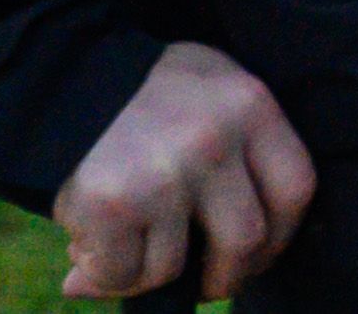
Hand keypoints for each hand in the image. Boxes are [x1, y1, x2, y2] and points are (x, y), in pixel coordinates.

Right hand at [55, 42, 313, 300]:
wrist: (62, 75)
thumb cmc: (149, 92)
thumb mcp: (210, 92)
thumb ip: (231, 168)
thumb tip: (206, 269)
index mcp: (251, 106)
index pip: (295, 191)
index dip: (280, 237)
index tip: (257, 255)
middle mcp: (213, 140)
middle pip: (245, 241)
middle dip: (224, 277)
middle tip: (203, 281)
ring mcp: (164, 174)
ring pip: (172, 266)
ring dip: (144, 271)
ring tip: (123, 237)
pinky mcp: (113, 205)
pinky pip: (122, 275)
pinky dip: (104, 276)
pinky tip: (89, 247)